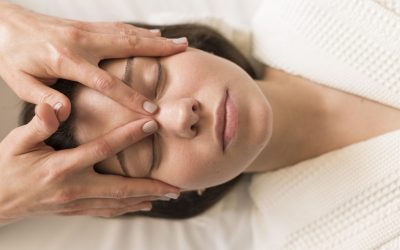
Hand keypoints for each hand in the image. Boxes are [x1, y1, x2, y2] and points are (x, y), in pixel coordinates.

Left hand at [0, 2, 187, 120]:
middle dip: (159, 52)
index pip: (106, 82)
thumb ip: (43, 98)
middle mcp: (81, 41)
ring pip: (128, 34)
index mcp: (65, 59)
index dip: (130, 96)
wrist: (2, 24)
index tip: (152, 109)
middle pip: (128, 47)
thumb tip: (65, 112)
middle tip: (184, 53)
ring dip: (155, 39)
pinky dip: (139, 32)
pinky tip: (153, 35)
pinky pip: (118, 27)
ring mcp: (85, 30)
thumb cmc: (10, 55)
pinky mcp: (86, 26)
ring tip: (180, 43)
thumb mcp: (19, 82)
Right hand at [0, 103, 179, 224]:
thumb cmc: (6, 167)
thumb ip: (39, 124)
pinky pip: (106, 211)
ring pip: (118, 203)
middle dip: (151, 186)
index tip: (151, 125)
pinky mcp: (75, 210)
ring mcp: (76, 203)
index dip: (128, 136)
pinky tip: (142, 205)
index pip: (103, 149)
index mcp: (62, 167)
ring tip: (168, 196)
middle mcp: (74, 188)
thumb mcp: (17, 142)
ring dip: (145, 199)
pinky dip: (127, 208)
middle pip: (121, 188)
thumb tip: (54, 106)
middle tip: (176, 185)